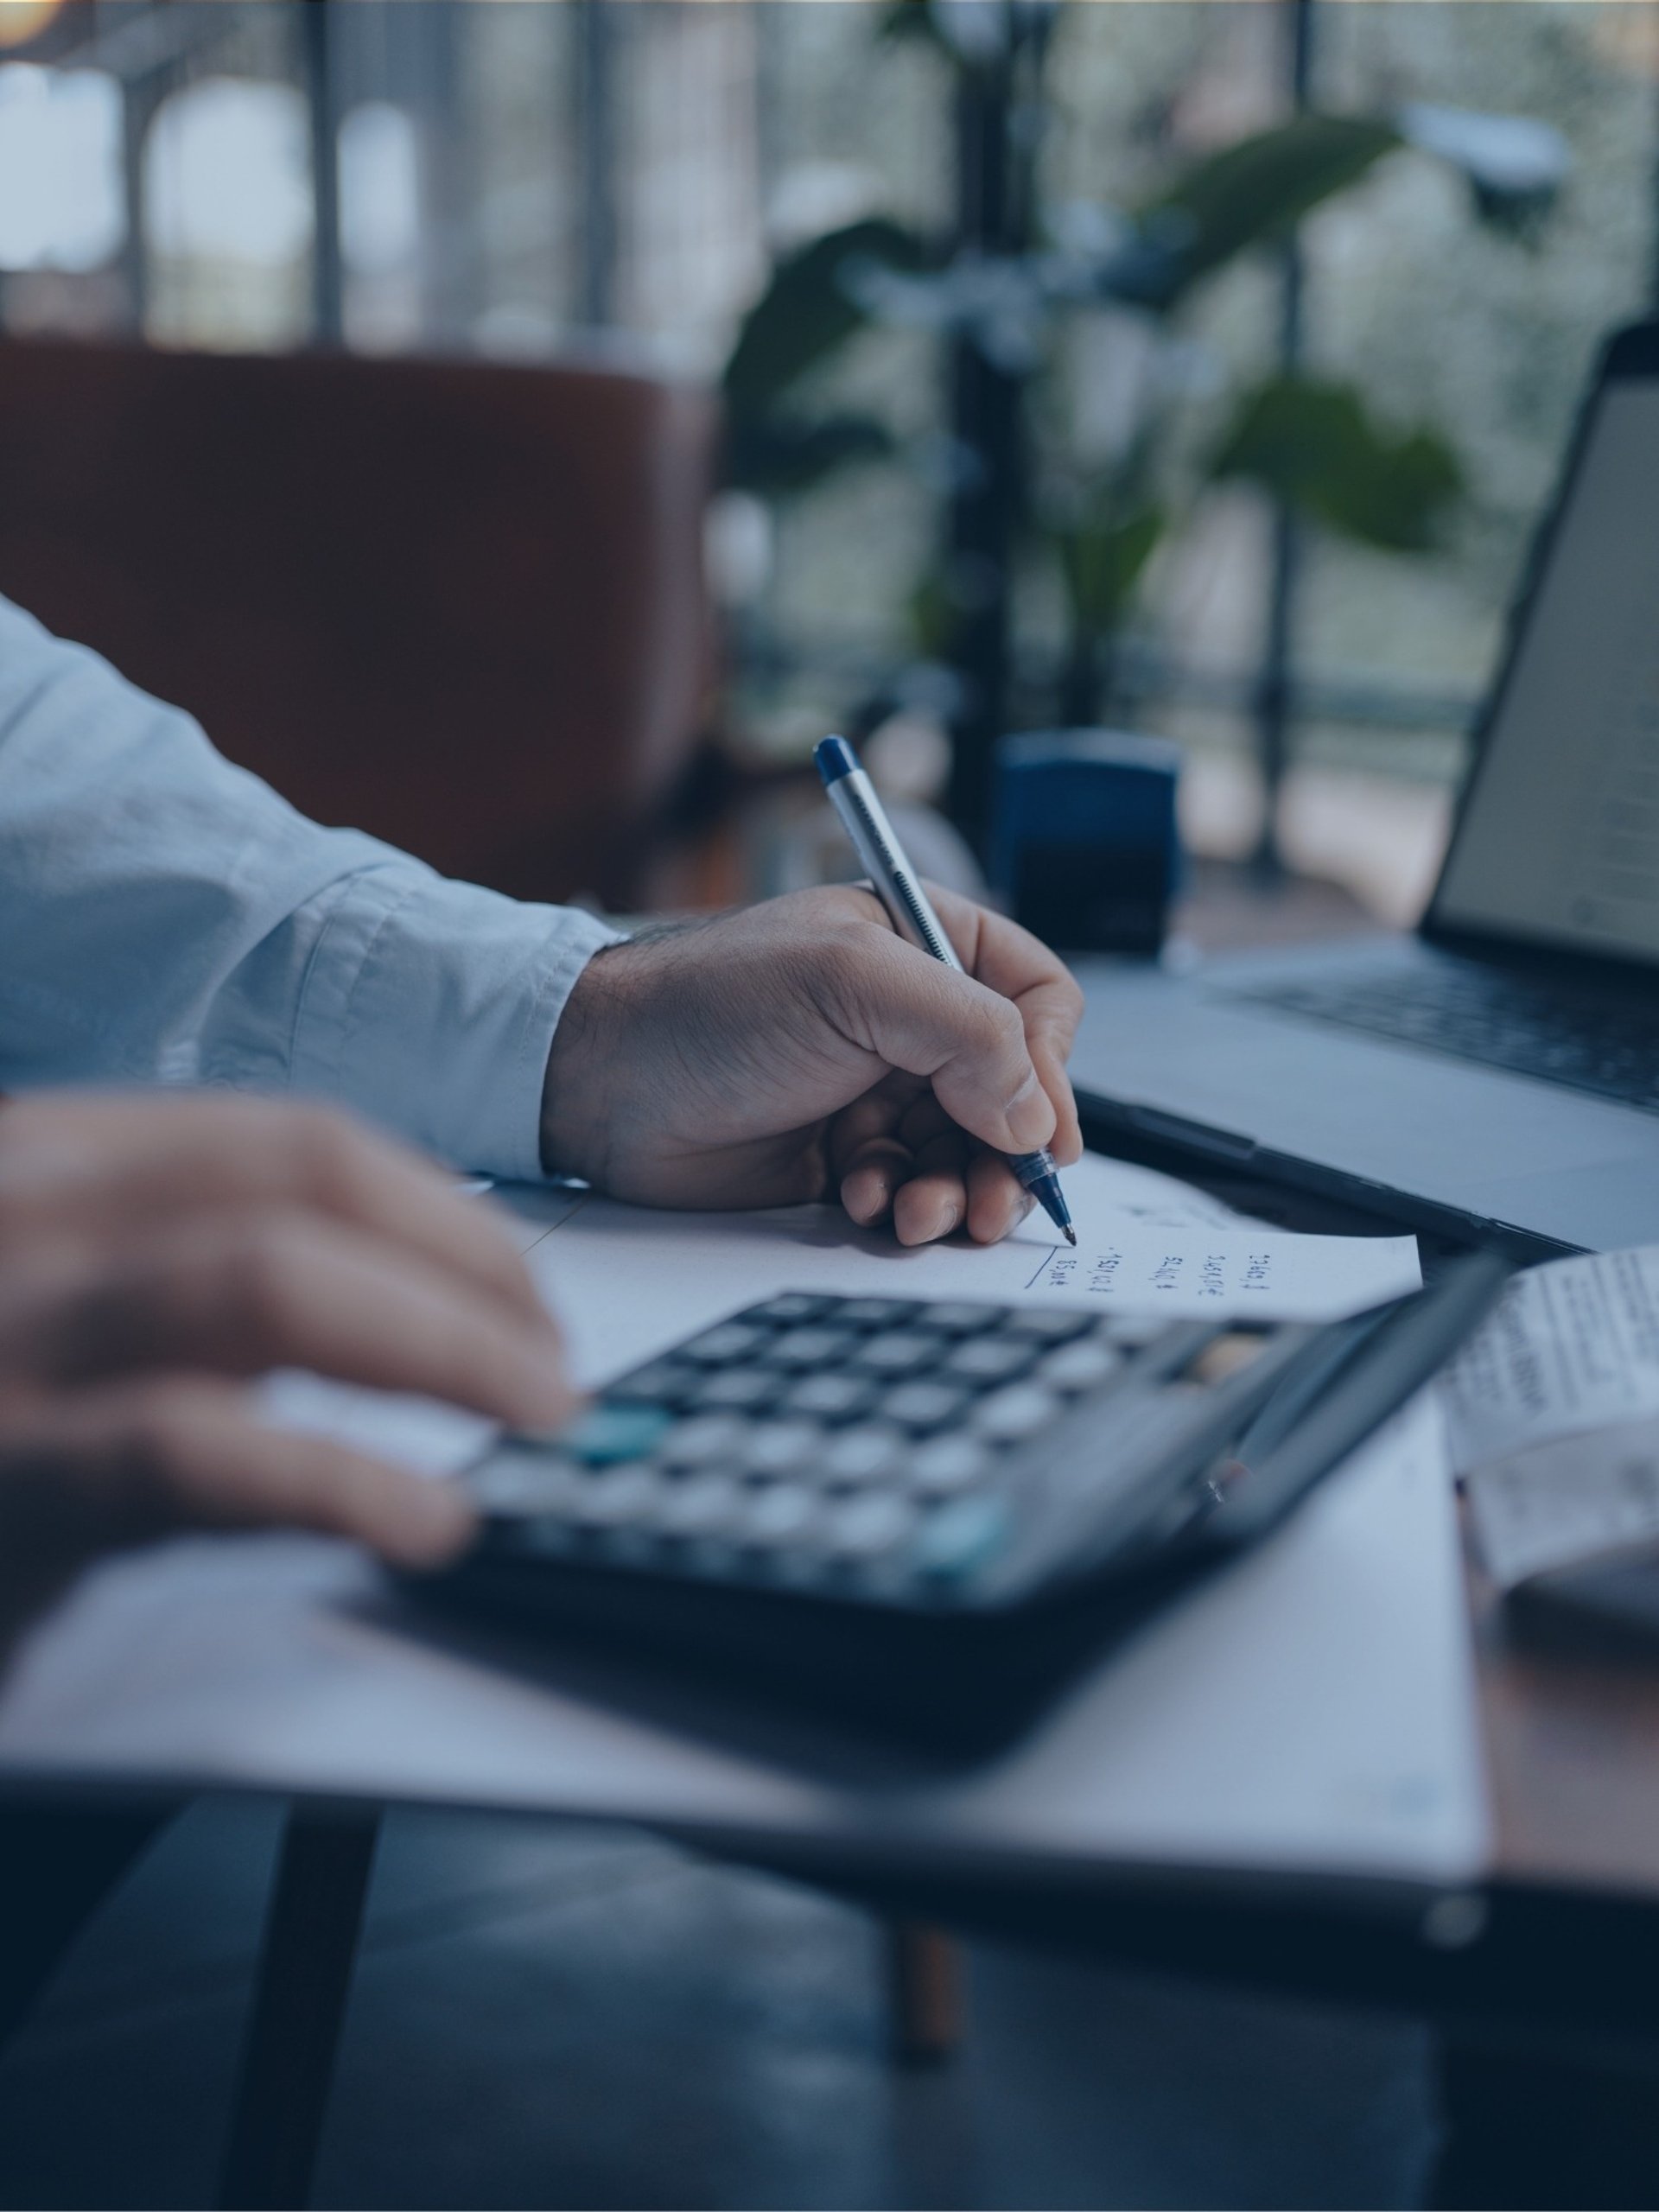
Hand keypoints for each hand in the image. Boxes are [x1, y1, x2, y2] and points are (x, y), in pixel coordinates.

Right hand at [0, 1093, 575, 1644]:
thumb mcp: (52, 1315)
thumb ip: (185, 1284)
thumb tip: (397, 1302)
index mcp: (42, 1159)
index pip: (289, 1140)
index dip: (440, 1210)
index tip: (522, 1289)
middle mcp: (16, 1210)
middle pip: (304, 1185)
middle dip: (468, 1269)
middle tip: (554, 1366)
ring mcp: (0, 1332)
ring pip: (273, 1281)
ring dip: (445, 1347)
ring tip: (536, 1419)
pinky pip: (199, 1452)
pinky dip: (344, 1480)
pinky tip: (428, 1520)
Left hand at [541, 884, 1083, 1246]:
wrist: (599, 1080)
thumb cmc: (710, 1003)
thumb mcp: (851, 983)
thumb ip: (966, 1033)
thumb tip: (1034, 1117)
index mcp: (923, 947)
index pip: (1036, 1001)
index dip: (1051, 1067)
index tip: (1041, 1132)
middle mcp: (909, 1019)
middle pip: (1013, 1094)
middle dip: (1005, 1155)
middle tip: (990, 1204)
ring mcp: (876, 1090)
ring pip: (965, 1154)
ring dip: (955, 1190)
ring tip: (917, 1212)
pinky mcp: (841, 1155)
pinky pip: (908, 1190)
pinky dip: (897, 1206)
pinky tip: (858, 1200)